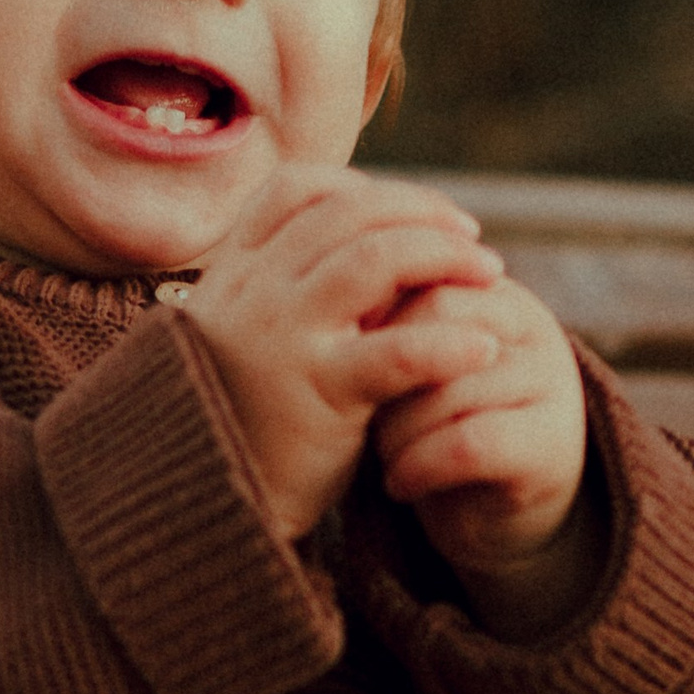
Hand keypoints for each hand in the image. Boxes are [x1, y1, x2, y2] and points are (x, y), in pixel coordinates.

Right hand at [182, 171, 505, 538]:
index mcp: (235, 272)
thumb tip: (375, 249)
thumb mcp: (248, 337)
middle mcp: (255, 292)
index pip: (298, 190)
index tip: (417, 212)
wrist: (204, 503)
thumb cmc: (242, 419)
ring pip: (375, 259)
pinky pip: (397, 353)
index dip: (365, 190)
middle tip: (474, 238)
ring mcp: (284, 338)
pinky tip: (483, 348)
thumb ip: (294, 290)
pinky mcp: (319, 394)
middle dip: (424, 213)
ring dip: (444, 256)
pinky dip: (448, 343)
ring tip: (489, 274)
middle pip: (348, 212)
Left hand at [370, 272, 599, 639]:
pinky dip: (418, 467)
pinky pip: (466, 445)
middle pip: (439, 325)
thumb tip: (343, 307)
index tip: (346, 359)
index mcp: (503, 299)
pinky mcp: (547, 447)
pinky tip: (399, 484)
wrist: (499, 511)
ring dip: (394, 428)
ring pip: (447, 388)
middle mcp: (535, 332)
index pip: (431, 284)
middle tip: (359, 407)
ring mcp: (549, 387)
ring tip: (380, 452)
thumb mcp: (424, 370)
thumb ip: (400, 329)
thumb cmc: (444, 427)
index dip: (379, 322)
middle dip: (385, 370)